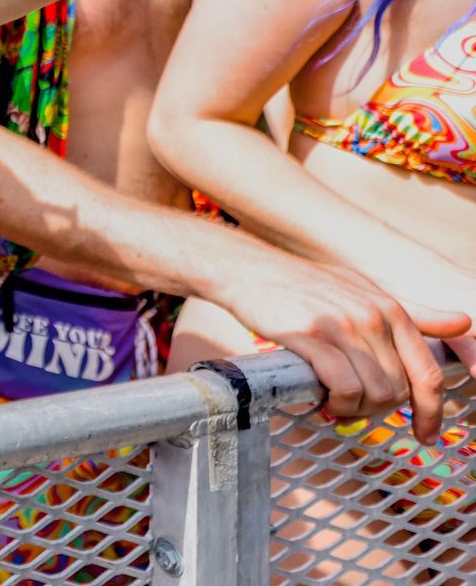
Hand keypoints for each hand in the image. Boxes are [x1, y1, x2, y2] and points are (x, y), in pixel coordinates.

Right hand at [218, 251, 467, 442]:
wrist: (252, 270)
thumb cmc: (306, 285)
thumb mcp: (364, 291)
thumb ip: (414, 313)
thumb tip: (465, 322)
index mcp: (391, 309)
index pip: (427, 372)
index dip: (431, 411)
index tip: (425, 435)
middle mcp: (373, 317)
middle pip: (399, 390)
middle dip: (380, 410)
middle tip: (354, 409)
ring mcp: (343, 326)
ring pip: (375, 393)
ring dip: (357, 411)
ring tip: (336, 405)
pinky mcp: (313, 336)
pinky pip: (344, 387)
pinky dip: (339, 405)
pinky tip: (323, 400)